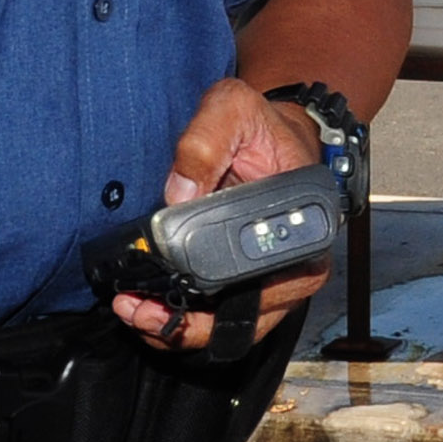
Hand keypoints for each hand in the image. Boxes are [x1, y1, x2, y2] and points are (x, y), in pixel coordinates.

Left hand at [122, 80, 335, 350]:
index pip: (270, 278)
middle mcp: (298, 264)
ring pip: (233, 329)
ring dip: (182, 332)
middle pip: (252, 319)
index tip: (176, 284)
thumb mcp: (234, 109)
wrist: (270, 135)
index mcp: (306, 227)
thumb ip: (207, 139)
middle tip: (140, 310)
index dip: (223, 293)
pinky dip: (183, 324)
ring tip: (136, 313)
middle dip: (193, 326)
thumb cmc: (260, 126)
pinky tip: (147, 311)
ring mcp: (274, 282)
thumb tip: (180, 193)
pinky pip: (221, 320)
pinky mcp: (249, 287)